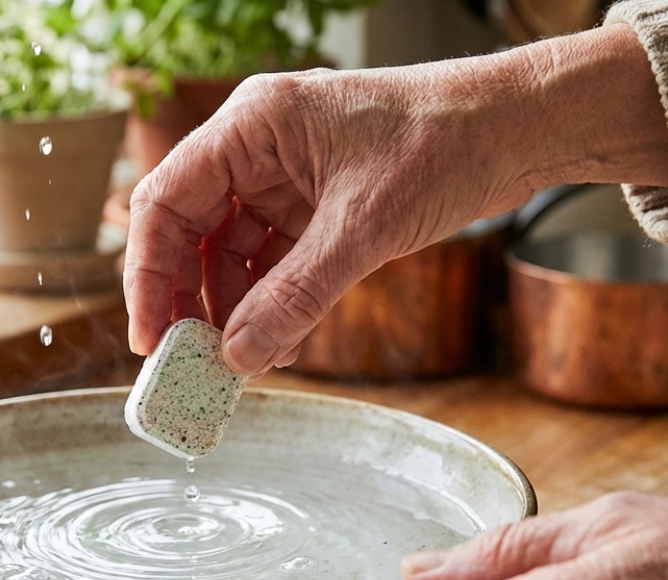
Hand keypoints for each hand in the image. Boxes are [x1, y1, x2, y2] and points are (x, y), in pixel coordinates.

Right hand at [122, 24, 667, 375]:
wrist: (519, 130)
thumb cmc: (446, 141)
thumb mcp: (362, 227)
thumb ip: (295, 296)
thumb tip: (238, 357)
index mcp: (251, 126)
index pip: (165, 201)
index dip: (147, 273)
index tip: (150, 337)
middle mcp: (257, 150)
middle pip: (190, 232)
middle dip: (188, 300)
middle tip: (189, 363)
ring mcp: (285, 179)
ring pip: (231, 255)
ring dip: (234, 310)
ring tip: (240, 364)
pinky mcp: (316, 207)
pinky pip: (274, 264)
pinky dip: (273, 304)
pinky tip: (279, 344)